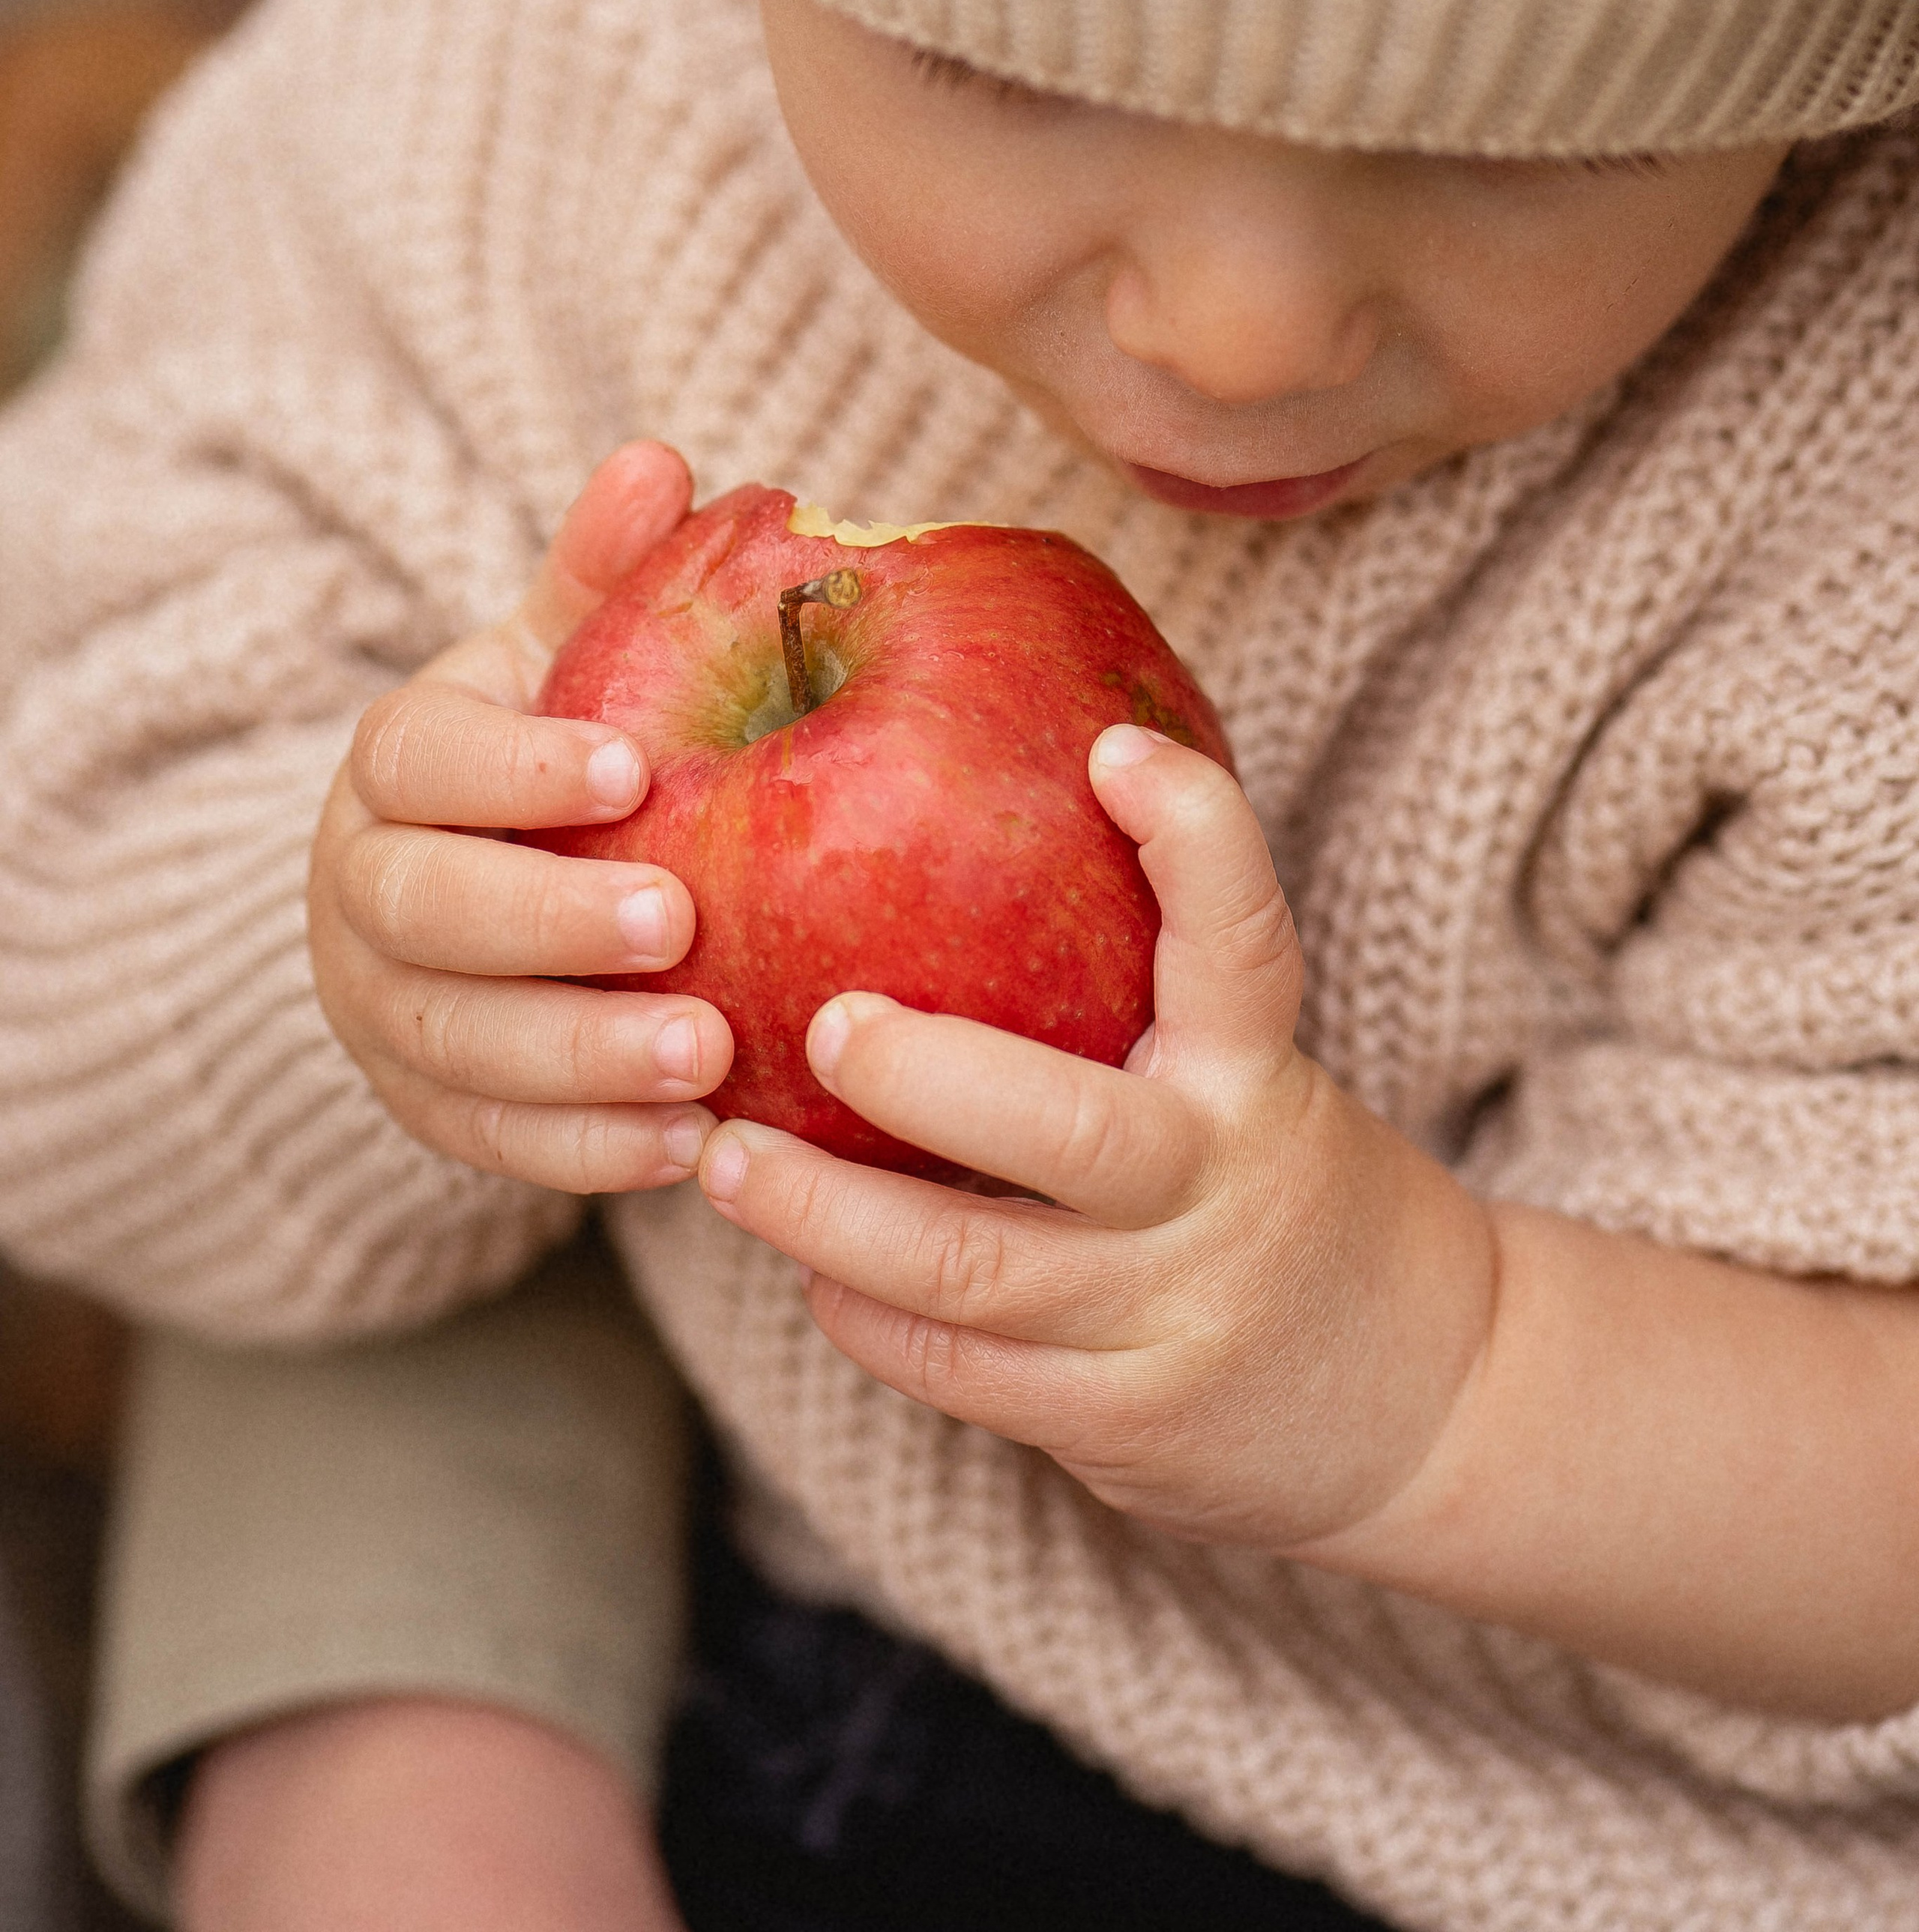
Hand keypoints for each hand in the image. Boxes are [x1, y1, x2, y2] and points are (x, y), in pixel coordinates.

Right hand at [310, 441, 733, 1193]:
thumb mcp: (567, 657)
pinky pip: (487, 1141)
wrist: (481, 880)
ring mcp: (381, 1009)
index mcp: (396, 764)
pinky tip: (687, 1151)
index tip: (633, 768)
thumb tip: (662, 457)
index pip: (424, 758)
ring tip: (704, 1063)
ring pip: (453, 1041)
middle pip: (427, 910)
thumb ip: (605, 575)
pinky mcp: (423, 1106)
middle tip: (678, 923)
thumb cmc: (551, 747)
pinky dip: (581, 1152)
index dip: (517, 766)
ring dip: (577, 1058)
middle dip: (549, 924)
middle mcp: (363, 887)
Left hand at [696, 725, 1494, 1553]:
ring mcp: (1171, 1314)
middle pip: (1064, 1130)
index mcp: (1259, 1075)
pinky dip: (865, 1313)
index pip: (1243, 940)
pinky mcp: (1121, 1420)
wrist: (1437, 1405)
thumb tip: (950, 833)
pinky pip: (960, 1368)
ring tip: (729, 1159)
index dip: (1193, 836)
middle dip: (922, 1074)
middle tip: (822, 1021)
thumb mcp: (1254, 1076)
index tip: (1115, 747)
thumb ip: (1144, 993)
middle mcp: (1219, 1186)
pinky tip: (810, 1268)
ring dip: (826, 1216)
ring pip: (971, 1270)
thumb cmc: (1280, 1186)